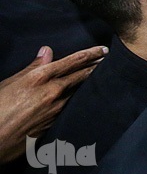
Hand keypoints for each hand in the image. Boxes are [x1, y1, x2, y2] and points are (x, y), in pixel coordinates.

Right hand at [0, 45, 106, 162]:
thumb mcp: (11, 82)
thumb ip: (33, 67)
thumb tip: (47, 51)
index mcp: (41, 78)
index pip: (74, 61)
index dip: (91, 54)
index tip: (104, 50)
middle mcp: (53, 92)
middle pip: (81, 76)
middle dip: (95, 67)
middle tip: (107, 60)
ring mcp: (56, 110)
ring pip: (77, 92)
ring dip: (88, 83)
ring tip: (97, 75)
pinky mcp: (54, 124)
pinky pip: (69, 107)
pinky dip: (76, 99)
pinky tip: (79, 97)